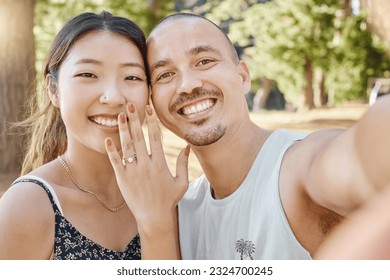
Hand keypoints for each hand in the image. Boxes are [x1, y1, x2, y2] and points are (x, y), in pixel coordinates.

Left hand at [105, 103, 189, 232]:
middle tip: (130, 104)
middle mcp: (145, 165)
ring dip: (122, 130)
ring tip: (120, 116)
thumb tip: (187, 146)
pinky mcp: (122, 179)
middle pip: (139, 137)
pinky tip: (108, 139)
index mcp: (159, 164)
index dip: (151, 122)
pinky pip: (115, 162)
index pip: (155, 137)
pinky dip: (111, 150)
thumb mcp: (181, 183)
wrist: (153, 217)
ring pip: (126, 146)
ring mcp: (132, 172)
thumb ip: (183, 164)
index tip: (148, 108)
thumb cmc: (169, 200)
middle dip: (134, 120)